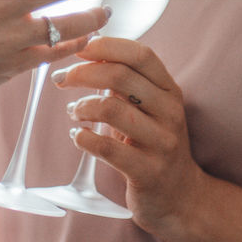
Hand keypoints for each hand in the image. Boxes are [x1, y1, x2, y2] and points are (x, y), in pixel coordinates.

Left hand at [55, 37, 207, 234]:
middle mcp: (170, 111)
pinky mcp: (148, 171)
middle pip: (121, 76)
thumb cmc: (153, 144)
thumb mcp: (148, 108)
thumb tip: (86, 51)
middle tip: (61, 79)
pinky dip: (84, 138)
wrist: (179, 195)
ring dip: (82, 106)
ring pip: (111, 109)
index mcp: (170, 90)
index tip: (79, 47)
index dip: (107, 45)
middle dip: (83, 73)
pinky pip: (107, 149)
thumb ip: (125, 82)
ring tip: (74, 112)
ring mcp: (162, 142)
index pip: (141, 54)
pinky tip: (78, 136)